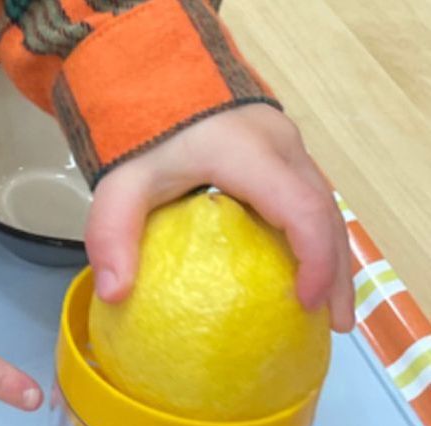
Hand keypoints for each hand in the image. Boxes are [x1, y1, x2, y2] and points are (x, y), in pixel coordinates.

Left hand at [87, 104, 354, 332]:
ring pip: (325, 206)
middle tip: (334, 323)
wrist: (153, 79)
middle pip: (325, 212)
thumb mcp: (118, 185)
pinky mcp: (282, 153)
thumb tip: (114, 295)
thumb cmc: (140, 133)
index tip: (303, 303)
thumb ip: (112, 234)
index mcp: (247, 152)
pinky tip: (307, 272)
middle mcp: (280, 145)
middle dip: (336, 271)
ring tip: (330, 309)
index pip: (301, 208)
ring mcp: (286, 146)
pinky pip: (310, 199)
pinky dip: (316, 238)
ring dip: (333, 257)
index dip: (313, 259)